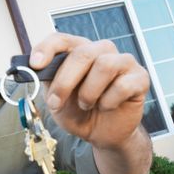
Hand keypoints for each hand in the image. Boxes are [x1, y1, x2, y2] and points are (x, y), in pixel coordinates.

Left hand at [31, 33, 149, 149]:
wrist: (102, 134)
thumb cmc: (79, 112)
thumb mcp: (56, 100)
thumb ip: (48, 82)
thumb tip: (33, 68)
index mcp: (80, 50)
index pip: (62, 39)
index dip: (47, 48)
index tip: (35, 64)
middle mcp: (102, 50)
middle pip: (83, 53)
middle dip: (65, 82)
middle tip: (55, 103)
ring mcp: (123, 62)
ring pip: (105, 65)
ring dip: (89, 92)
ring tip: (86, 105)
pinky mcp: (140, 78)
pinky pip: (122, 85)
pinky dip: (109, 101)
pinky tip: (106, 107)